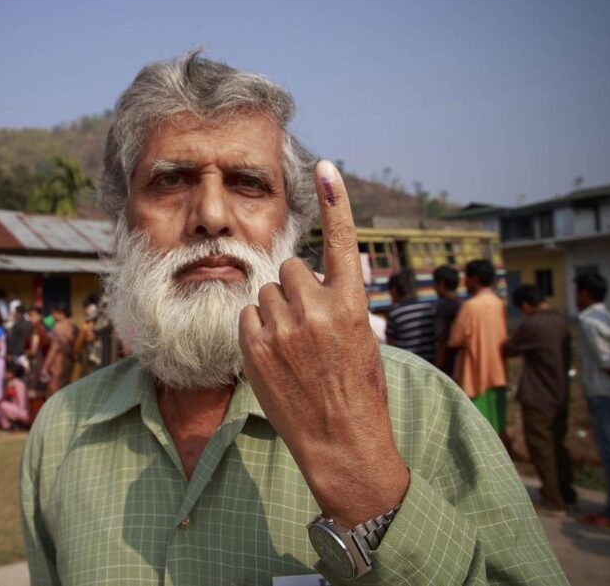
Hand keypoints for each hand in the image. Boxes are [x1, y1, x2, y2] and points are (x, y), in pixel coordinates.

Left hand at [239, 160, 408, 527]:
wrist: (342, 442)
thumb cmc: (358, 391)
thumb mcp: (361, 339)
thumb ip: (338, 303)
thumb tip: (312, 278)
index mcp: (351, 305)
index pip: (343, 243)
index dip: (336, 202)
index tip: (327, 168)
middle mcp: (317, 310)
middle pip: (291, 269)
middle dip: (295, 288)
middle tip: (307, 322)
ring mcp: (284, 329)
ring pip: (266, 293)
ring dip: (275, 310)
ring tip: (293, 346)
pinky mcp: (256, 348)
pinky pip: (248, 316)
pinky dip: (257, 329)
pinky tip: (275, 355)